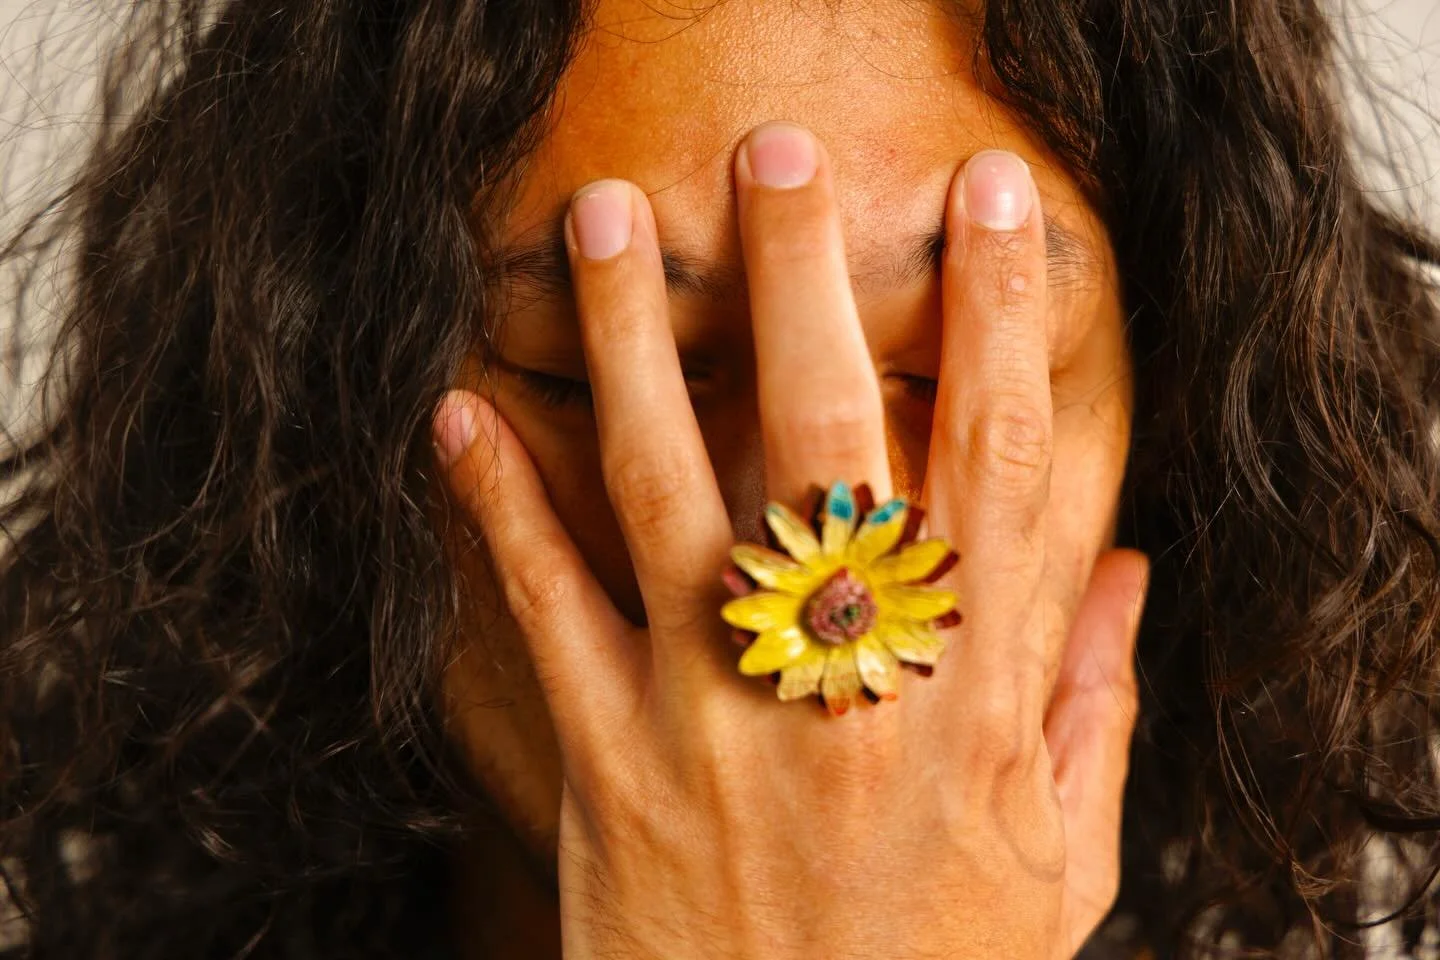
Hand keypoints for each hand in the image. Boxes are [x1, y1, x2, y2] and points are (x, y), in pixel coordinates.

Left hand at [434, 122, 1147, 958]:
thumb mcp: (1057, 862)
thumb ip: (1091, 712)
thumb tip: (1120, 576)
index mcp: (972, 692)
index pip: (998, 464)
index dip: (1001, 320)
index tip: (992, 203)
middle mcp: (847, 679)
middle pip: (831, 437)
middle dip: (806, 279)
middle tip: (777, 156)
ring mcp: (719, 711)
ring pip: (673, 489)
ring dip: (633, 344)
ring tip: (602, 224)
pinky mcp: (611, 759)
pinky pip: (550, 607)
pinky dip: (500, 505)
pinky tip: (463, 412)